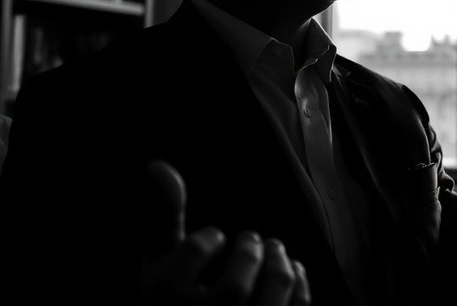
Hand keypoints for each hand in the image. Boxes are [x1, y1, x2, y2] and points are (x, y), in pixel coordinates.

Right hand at [142, 160, 310, 305]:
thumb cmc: (174, 301)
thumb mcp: (161, 262)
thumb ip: (163, 216)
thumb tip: (157, 166)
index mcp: (166, 302)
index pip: (192, 258)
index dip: (208, 240)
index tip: (215, 238)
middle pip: (235, 287)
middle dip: (250, 253)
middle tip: (252, 239)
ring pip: (270, 301)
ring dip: (280, 267)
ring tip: (275, 251)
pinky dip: (299, 287)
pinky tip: (292, 273)